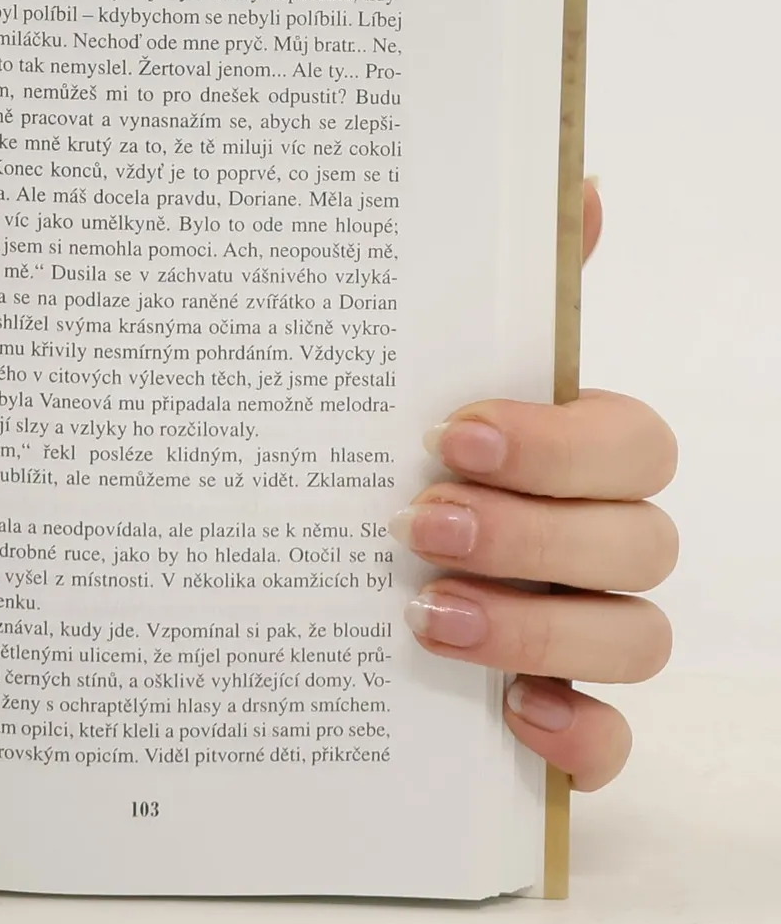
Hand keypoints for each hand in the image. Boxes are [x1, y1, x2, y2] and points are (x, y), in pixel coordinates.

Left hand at [392, 181, 675, 788]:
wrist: (282, 572)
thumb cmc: (383, 458)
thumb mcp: (413, 369)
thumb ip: (495, 288)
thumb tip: (570, 179)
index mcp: (573, 457)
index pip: (635, 444)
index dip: (562, 443)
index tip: (454, 433)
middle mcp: (593, 543)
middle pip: (641, 541)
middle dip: (535, 531)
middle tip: (419, 521)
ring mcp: (583, 633)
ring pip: (638, 638)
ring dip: (542, 627)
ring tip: (429, 613)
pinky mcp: (557, 719)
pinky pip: (613, 744)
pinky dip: (580, 738)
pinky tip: (511, 718)